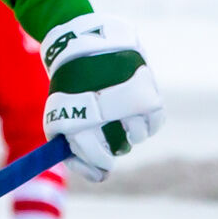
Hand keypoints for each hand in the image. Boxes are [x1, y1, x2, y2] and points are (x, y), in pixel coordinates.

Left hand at [41, 14, 163, 182]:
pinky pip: (154, 124)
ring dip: (131, 133)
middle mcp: (100, 115)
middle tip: (111, 138)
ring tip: (121, 113)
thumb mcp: (63, 111)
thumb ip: (76, 144)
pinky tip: (137, 110)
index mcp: (74, 120)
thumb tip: (100, 177)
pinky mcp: (147, 95)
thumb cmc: (73, 85)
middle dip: (113, 149)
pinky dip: (148, 122)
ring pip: (136, 139)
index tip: (99, 170)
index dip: (94, 167)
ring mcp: (125, 105)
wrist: (85, 41)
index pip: (90, 158)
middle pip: (115, 152)